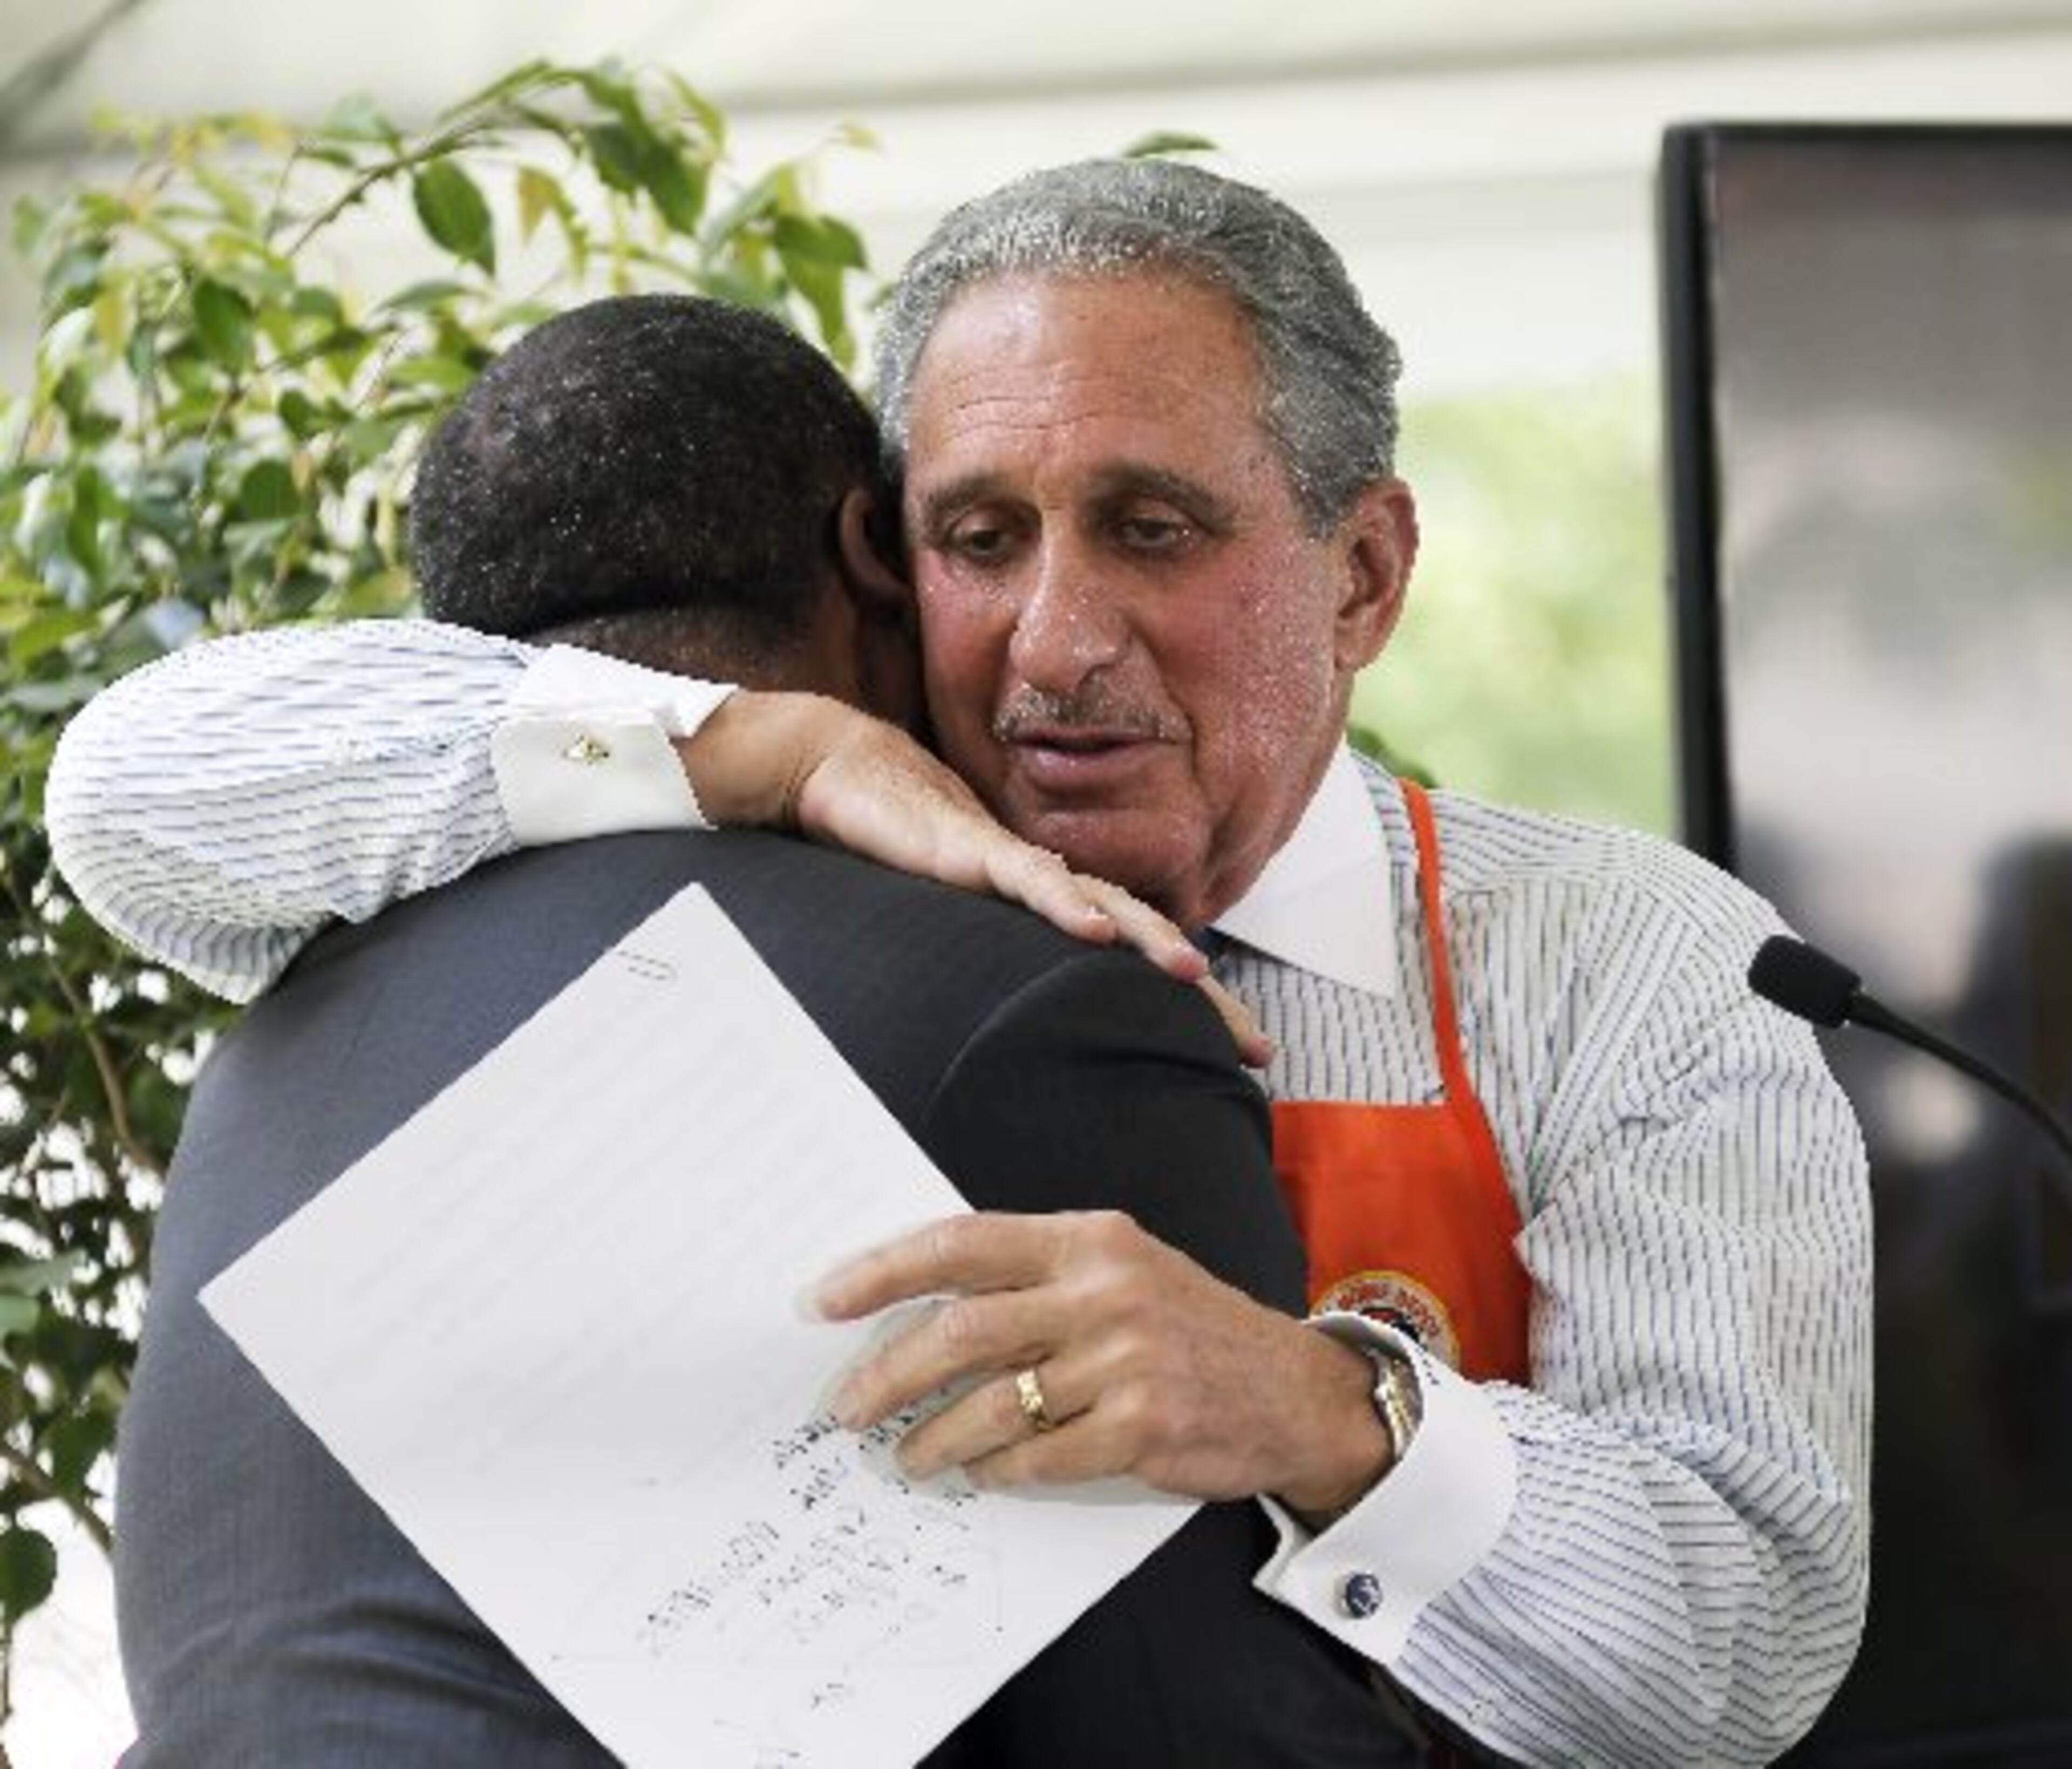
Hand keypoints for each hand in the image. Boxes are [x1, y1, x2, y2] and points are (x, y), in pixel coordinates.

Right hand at [680, 693, 1269, 1064]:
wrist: (852, 778)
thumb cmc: (906, 854)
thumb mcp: (961, 930)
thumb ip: (1001, 968)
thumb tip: (1030, 1036)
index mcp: (1059, 907)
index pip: (1141, 960)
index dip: (1196, 1008)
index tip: (1246, 1058)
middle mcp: (1056, 886)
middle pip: (1148, 938)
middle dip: (1204, 997)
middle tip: (1257, 1048)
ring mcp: (1019, 866)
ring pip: (1105, 905)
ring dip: (1153, 942)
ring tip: (1195, 979)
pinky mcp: (974, 853)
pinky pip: (1030, 879)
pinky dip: (1066, 904)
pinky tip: (1097, 929)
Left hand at [811, 1211, 1389, 1513]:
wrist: (1292, 1390)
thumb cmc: (1186, 1326)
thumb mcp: (1119, 1269)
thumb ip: (1034, 1277)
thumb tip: (920, 1308)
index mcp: (1087, 1238)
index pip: (960, 1243)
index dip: (881, 1271)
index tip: (823, 1301)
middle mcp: (1104, 1290)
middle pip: (960, 1331)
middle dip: (886, 1374)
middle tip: (847, 1407)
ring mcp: (1125, 1360)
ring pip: (991, 1406)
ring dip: (933, 1438)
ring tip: (908, 1455)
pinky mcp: (1143, 1427)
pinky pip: (1038, 1458)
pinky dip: (999, 1472)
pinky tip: (982, 1474)